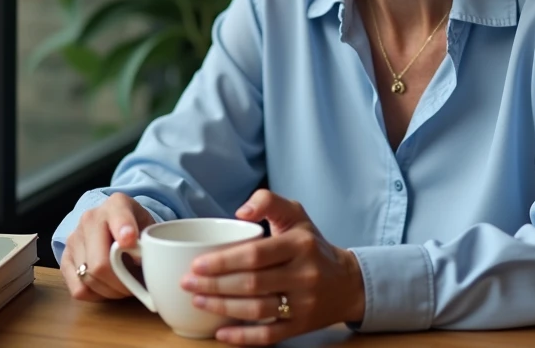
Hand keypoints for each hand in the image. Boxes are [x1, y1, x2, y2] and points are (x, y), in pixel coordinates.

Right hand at [59, 192, 155, 301]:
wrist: (114, 225)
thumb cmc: (136, 228)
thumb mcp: (149, 227)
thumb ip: (150, 242)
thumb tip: (142, 264)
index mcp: (116, 205)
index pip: (118, 217)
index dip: (124, 229)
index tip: (130, 242)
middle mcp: (90, 218)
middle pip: (100, 262)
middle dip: (120, 283)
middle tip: (134, 289)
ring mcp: (74, 238)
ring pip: (88, 278)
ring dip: (110, 291)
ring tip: (123, 288)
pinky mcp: (65, 259)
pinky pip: (78, 289)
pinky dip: (96, 295)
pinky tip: (107, 288)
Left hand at [182, 190, 365, 344]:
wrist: (347, 282)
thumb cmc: (312, 245)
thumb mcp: (296, 214)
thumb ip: (268, 201)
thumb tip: (240, 212)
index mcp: (299, 244)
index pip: (255, 254)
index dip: (223, 261)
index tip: (196, 264)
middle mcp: (304, 274)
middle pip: (251, 283)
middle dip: (214, 285)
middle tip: (188, 283)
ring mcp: (303, 303)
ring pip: (257, 310)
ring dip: (222, 308)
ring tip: (197, 301)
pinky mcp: (301, 326)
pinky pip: (269, 336)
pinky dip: (243, 337)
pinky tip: (221, 333)